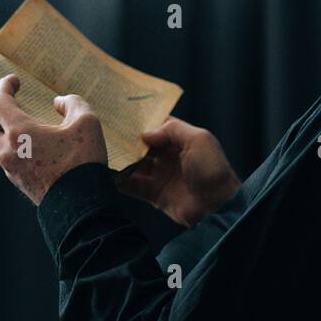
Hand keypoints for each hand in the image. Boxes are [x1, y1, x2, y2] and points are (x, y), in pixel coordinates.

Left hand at [0, 75, 108, 204]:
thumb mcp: (87, 123)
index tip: (13, 80)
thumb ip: (72, 104)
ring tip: (11, 122)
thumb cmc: (83, 161)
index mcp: (20, 132)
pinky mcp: (20, 182)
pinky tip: (31, 145)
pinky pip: (8, 159)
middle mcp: (7, 150)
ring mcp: (11, 169)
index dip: (3, 86)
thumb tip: (58, 103)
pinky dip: (12, 146)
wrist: (81, 204)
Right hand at [117, 118, 240, 227]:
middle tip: (105, 132)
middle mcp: (170, 156)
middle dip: (127, 140)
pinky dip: (121, 181)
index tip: (122, 114)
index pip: (159, 127)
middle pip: (143, 145)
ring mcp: (162, 175)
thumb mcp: (199, 140)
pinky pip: (133, 185)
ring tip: (102, 151)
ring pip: (135, 164)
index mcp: (183, 141)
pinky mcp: (155, 194)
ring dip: (122, 160)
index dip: (143, 121)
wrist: (217, 206)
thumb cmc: (212, 169)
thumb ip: (173, 130)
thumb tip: (146, 133)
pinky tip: (108, 174)